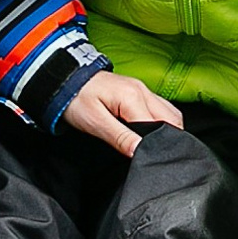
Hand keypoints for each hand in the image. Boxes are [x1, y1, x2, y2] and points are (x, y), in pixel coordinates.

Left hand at [60, 70, 183, 158]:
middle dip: (170, 139)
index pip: (159, 127)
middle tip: (156, 156)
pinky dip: (162, 122)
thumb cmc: (76, 98)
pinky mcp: (139, 93)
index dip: (157, 146)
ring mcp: (143, 90)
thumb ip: (120, 137)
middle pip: (172, 120)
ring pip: (170, 114)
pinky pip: (160, 109)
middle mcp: (143, 91)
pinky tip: (152, 134)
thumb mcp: (95, 122)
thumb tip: (141, 152)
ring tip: (156, 147)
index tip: (151, 159)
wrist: (65, 79)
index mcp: (133, 97)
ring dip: (168, 130)